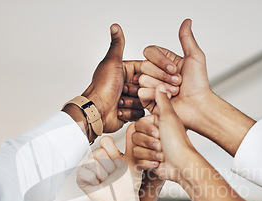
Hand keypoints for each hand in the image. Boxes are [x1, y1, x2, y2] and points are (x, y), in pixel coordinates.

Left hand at [66, 23, 180, 138]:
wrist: (95, 111)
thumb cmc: (101, 87)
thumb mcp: (112, 62)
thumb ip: (117, 44)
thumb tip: (115, 27)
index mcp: (126, 70)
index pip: (147, 70)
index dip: (156, 73)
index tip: (166, 76)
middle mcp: (127, 83)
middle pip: (147, 86)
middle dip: (141, 90)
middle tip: (129, 91)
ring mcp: (129, 98)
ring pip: (144, 100)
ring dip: (132, 101)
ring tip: (119, 100)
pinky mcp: (129, 112)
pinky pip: (139, 112)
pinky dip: (129, 112)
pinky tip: (118, 110)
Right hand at [77, 125, 141, 200]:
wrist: (124, 200)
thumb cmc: (130, 182)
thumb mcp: (133, 160)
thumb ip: (132, 143)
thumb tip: (134, 124)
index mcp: (107, 152)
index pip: (105, 141)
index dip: (113, 151)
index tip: (120, 162)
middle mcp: (96, 158)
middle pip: (99, 152)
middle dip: (110, 165)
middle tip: (115, 174)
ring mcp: (88, 168)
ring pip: (93, 162)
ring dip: (105, 174)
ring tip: (109, 181)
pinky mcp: (82, 178)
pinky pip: (85, 172)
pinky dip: (94, 179)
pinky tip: (100, 185)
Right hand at [133, 85, 198, 184]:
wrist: (182, 165)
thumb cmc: (178, 143)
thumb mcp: (169, 117)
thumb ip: (162, 100)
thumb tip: (160, 84)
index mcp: (156, 124)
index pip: (138, 124)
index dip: (147, 130)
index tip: (158, 132)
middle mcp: (152, 136)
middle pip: (135, 137)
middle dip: (149, 142)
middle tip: (161, 143)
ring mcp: (150, 149)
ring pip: (136, 149)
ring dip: (150, 153)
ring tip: (162, 154)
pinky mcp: (148, 161)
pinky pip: (138, 160)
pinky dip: (149, 162)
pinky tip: (159, 162)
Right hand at [138, 19, 213, 130]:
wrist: (197, 106)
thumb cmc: (198, 85)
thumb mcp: (195, 57)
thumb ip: (187, 39)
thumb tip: (186, 22)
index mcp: (164, 62)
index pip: (149, 52)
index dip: (160, 60)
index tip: (175, 68)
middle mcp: (156, 73)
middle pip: (145, 65)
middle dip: (163, 75)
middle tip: (178, 82)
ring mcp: (151, 86)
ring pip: (143, 79)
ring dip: (162, 86)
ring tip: (174, 92)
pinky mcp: (147, 99)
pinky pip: (142, 91)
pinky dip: (156, 95)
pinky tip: (167, 99)